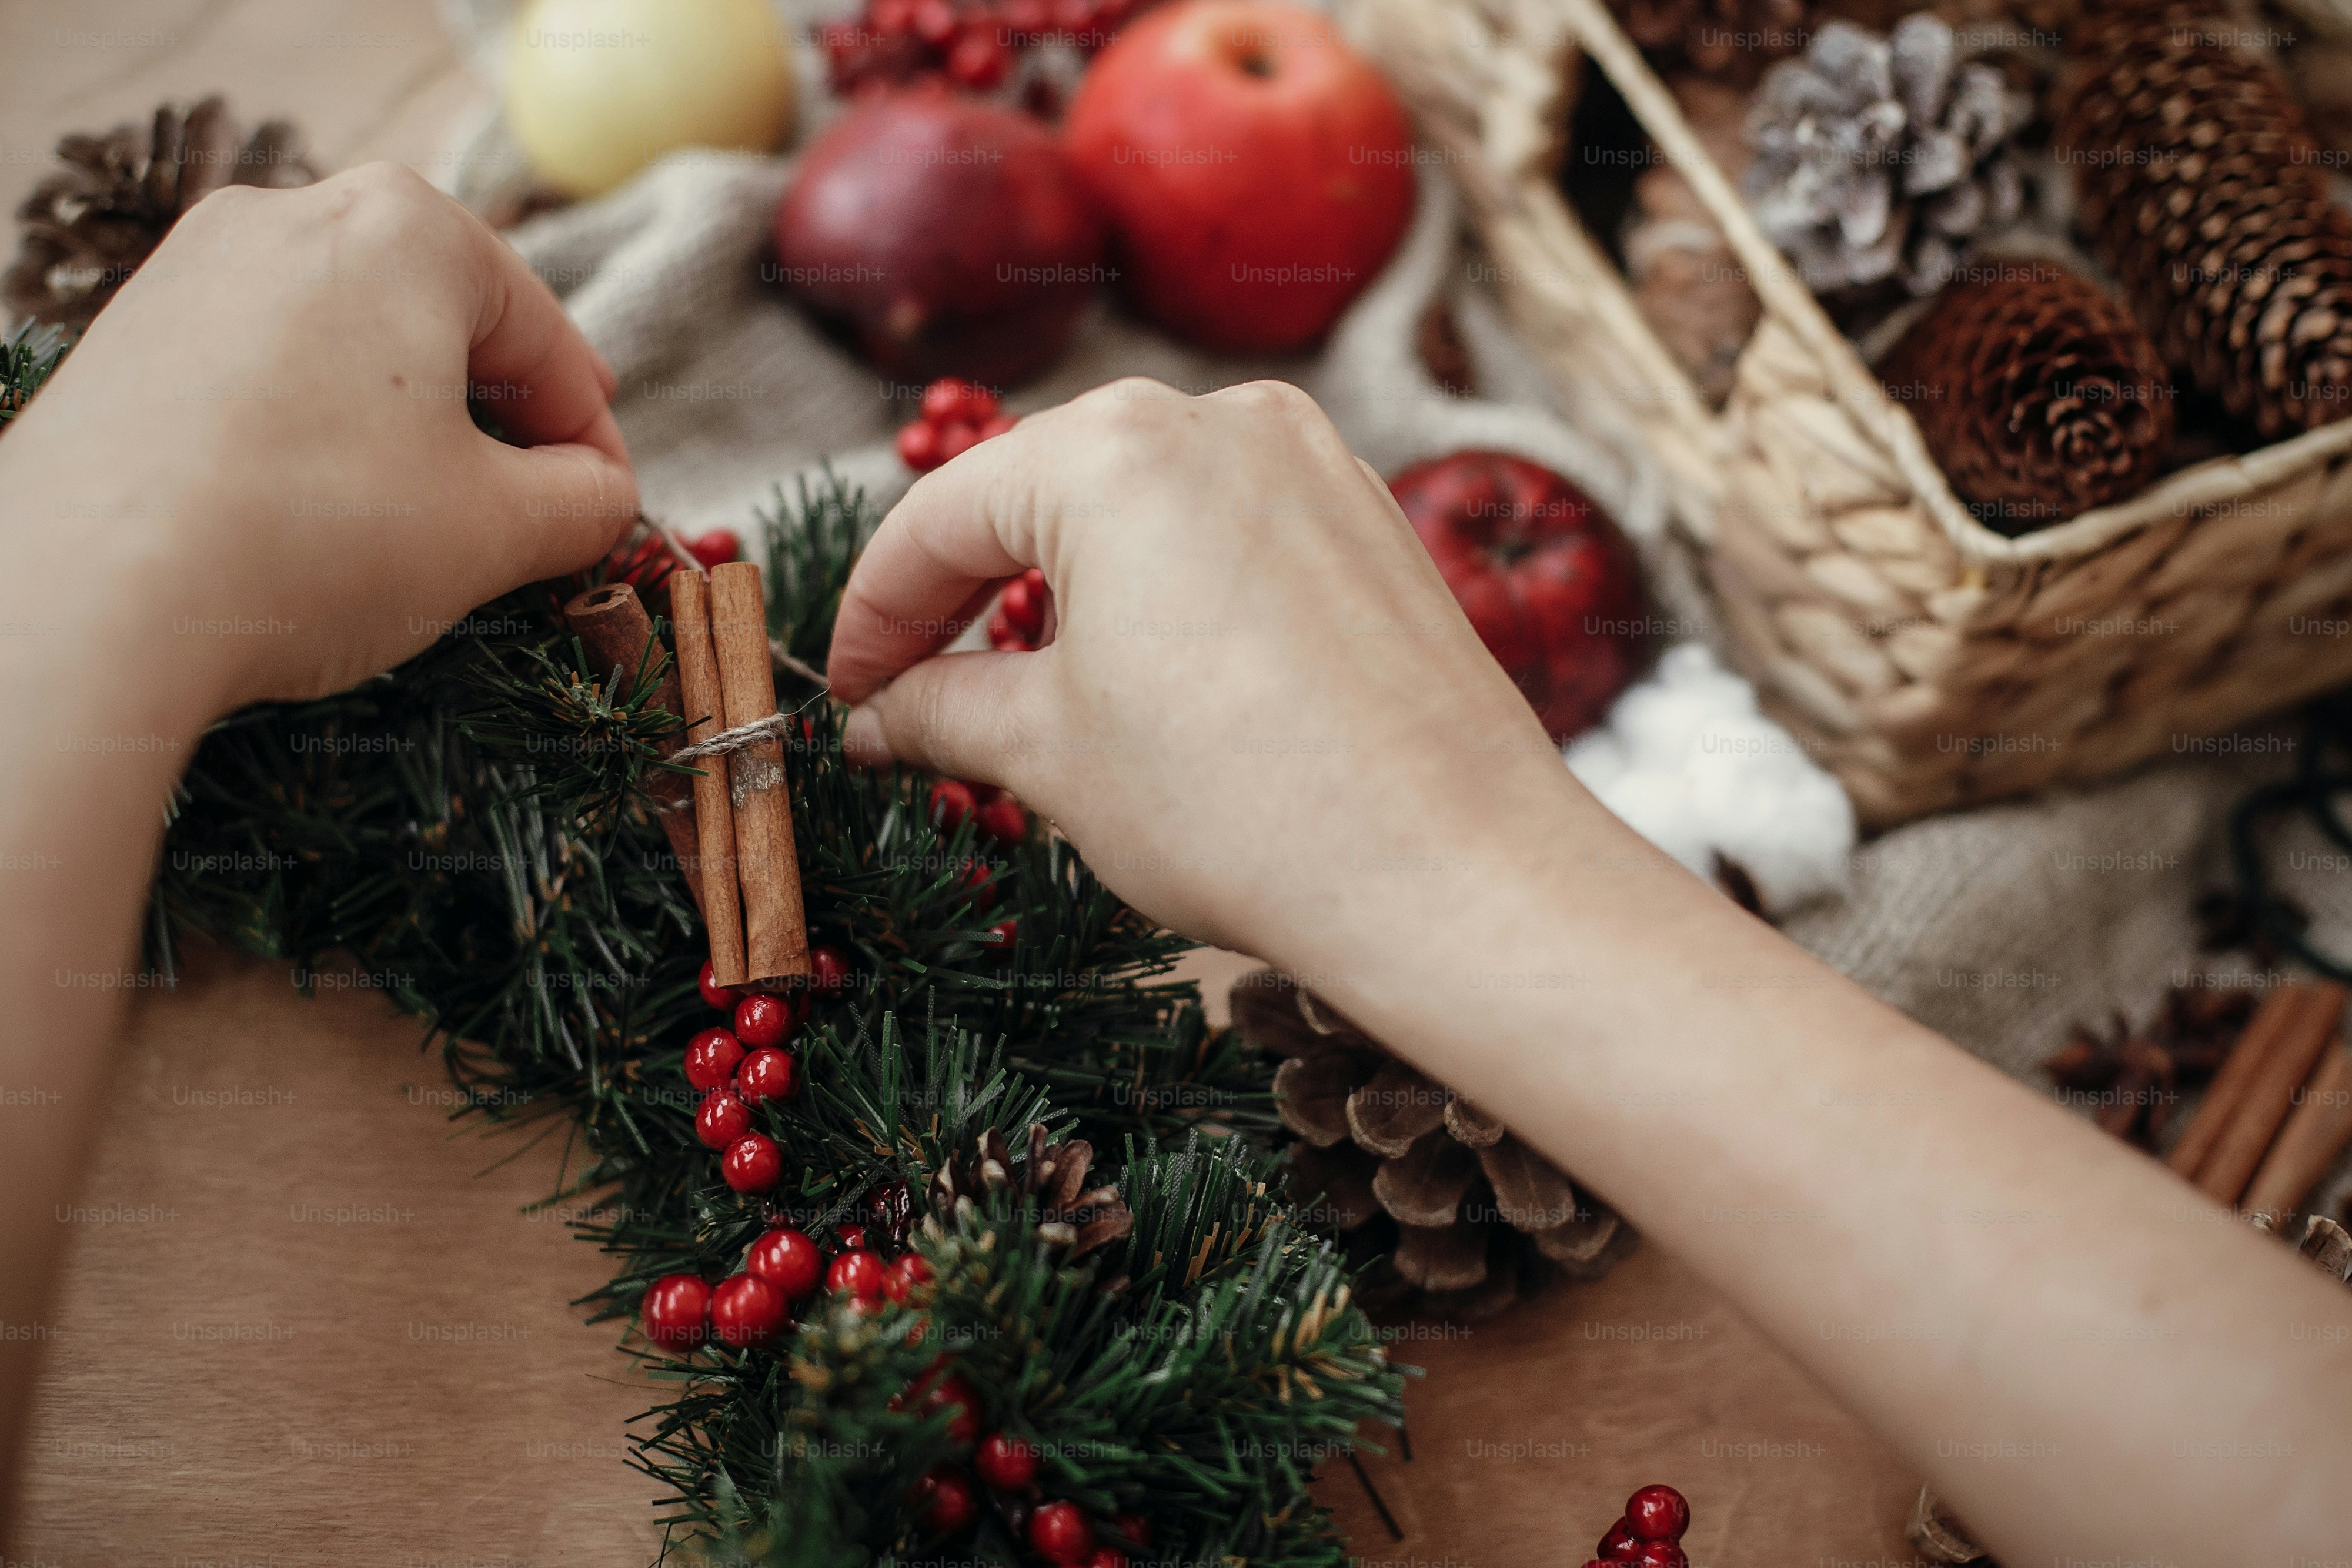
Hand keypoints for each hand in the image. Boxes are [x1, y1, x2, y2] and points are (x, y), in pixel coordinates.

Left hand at [0, 162, 635, 710]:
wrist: (89, 599)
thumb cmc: (317, 537)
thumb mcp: (497, 531)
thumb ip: (584, 503)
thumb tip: (601, 498)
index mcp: (405, 228)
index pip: (544, 340)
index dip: (595, 438)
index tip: (609, 508)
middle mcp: (291, 216)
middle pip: (444, 328)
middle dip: (498, 426)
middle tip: (531, 514)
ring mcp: (195, 269)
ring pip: (351, 350)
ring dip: (407, 435)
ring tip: (425, 529)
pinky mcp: (131, 337)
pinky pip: (266, 376)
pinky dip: (316, 439)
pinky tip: (319, 520)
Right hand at [827, 377, 1591, 965]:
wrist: (1451, 871)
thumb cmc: (1241, 807)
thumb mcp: (1053, 756)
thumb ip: (942, 710)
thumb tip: (878, 714)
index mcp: (1118, 448)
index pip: (945, 517)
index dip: (873, 612)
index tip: (842, 690)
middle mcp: (1223, 420)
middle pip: (1044, 492)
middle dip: (967, 593)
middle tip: (913, 689)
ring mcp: (1314, 461)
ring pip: (1145, 508)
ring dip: (1069, 590)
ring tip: (1028, 694)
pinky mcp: (1374, 519)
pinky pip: (1233, 532)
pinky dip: (1169, 591)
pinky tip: (1151, 676)